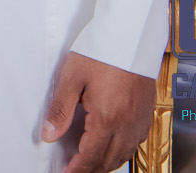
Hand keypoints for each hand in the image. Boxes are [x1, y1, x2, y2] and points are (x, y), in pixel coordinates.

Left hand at [40, 50, 155, 172]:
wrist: (130, 36)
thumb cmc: (100, 52)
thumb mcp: (72, 79)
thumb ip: (60, 110)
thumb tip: (49, 135)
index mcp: (106, 119)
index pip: (90, 156)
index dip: (77, 170)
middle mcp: (127, 125)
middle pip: (108, 160)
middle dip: (91, 170)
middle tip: (74, 171)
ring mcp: (139, 121)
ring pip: (124, 155)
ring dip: (106, 163)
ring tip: (89, 164)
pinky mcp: (146, 114)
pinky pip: (135, 143)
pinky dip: (121, 152)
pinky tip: (111, 147)